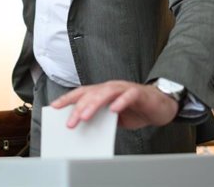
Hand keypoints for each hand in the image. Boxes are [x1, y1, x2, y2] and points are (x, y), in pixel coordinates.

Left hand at [50, 80, 178, 129]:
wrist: (159, 106)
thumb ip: (101, 117)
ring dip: (94, 104)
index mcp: (103, 91)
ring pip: (107, 92)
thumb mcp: (113, 116)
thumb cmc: (135, 109)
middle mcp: (112, 87)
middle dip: (78, 107)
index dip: (67, 99)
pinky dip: (121, 102)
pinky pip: (129, 95)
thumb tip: (84, 127)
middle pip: (92, 93)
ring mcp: (125, 88)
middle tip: (70, 122)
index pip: (82, 93)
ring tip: (85, 116)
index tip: (54, 107)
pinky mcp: (139, 93)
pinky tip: (114, 110)